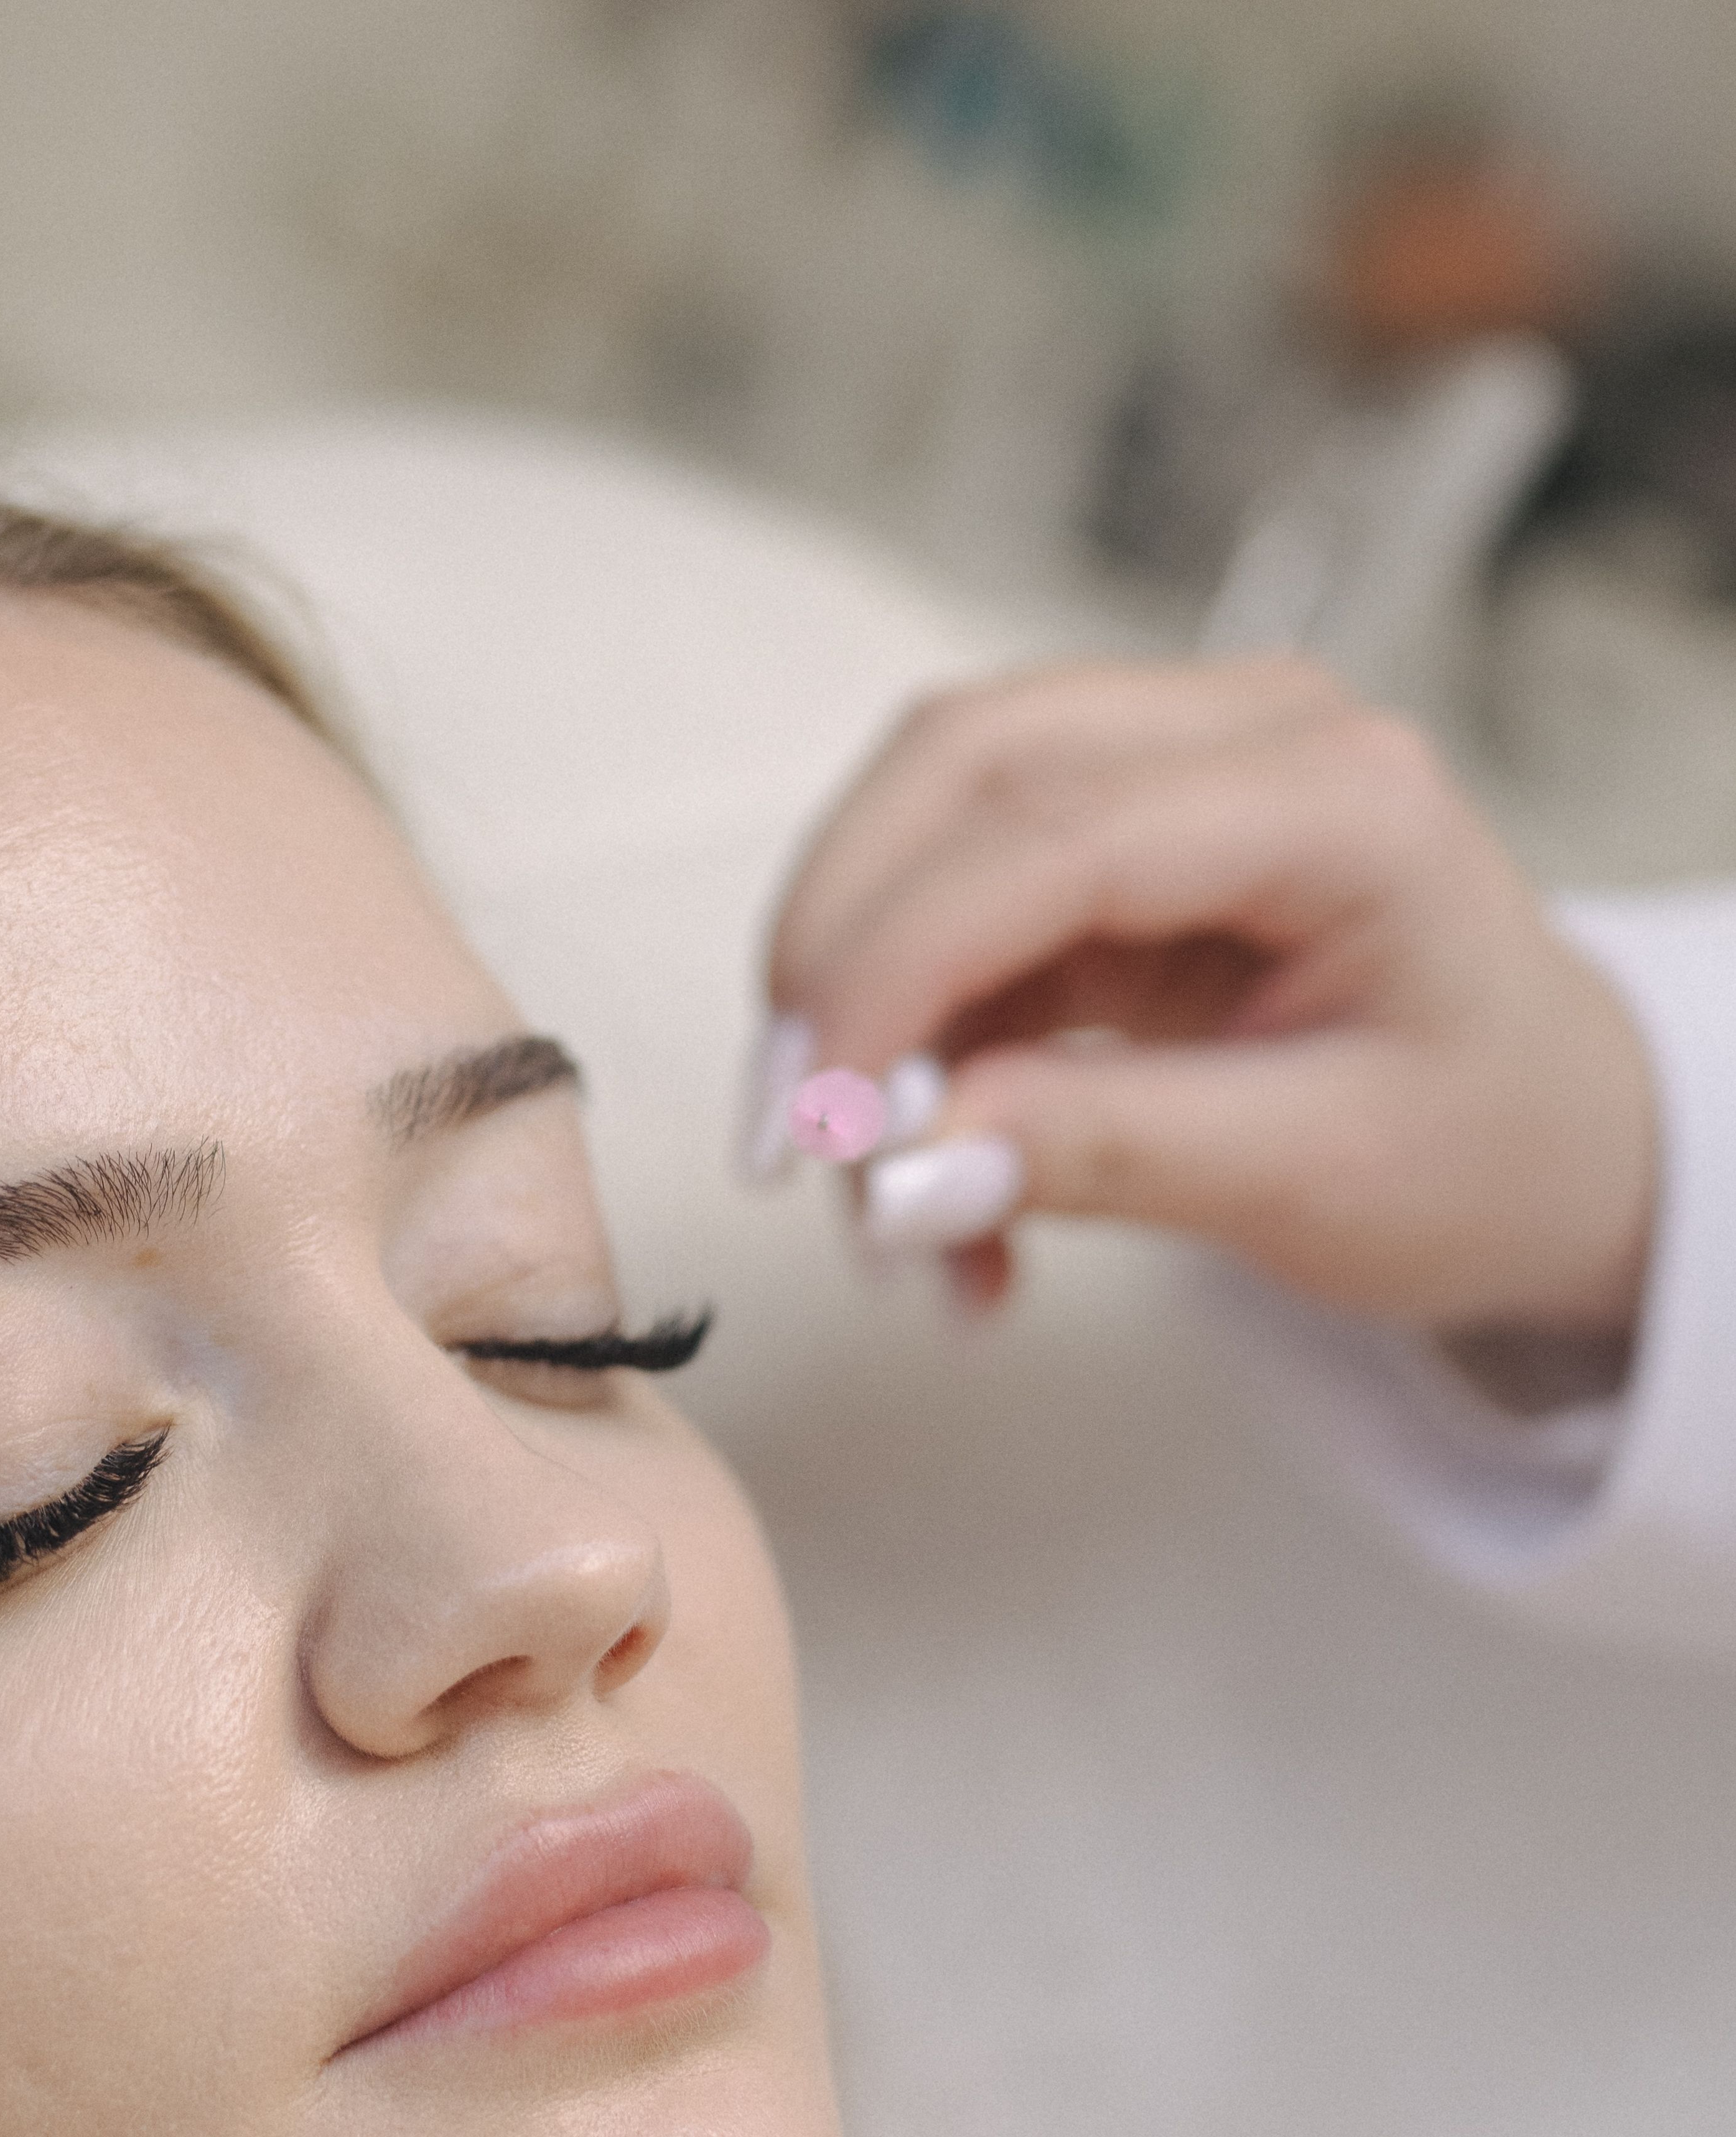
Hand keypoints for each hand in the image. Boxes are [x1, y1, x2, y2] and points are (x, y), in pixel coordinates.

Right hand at [759, 656, 1658, 1336]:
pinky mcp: (1110, 837)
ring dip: (857, 1011)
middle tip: (785, 1148)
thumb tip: (898, 1174)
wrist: (1546, 1141)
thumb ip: (1103, 1154)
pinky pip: (948, 912)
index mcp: (1339, 798)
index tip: (809, 1129)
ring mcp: (1170, 766)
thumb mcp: (1312, 1180)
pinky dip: (909, 1052)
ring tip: (883, 1208)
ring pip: (923, 825)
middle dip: (833, 958)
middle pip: (955, 770)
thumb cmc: (1476, 1149)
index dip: (893, 971)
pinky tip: (940, 1188)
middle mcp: (1247, 733)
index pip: (1050, 835)